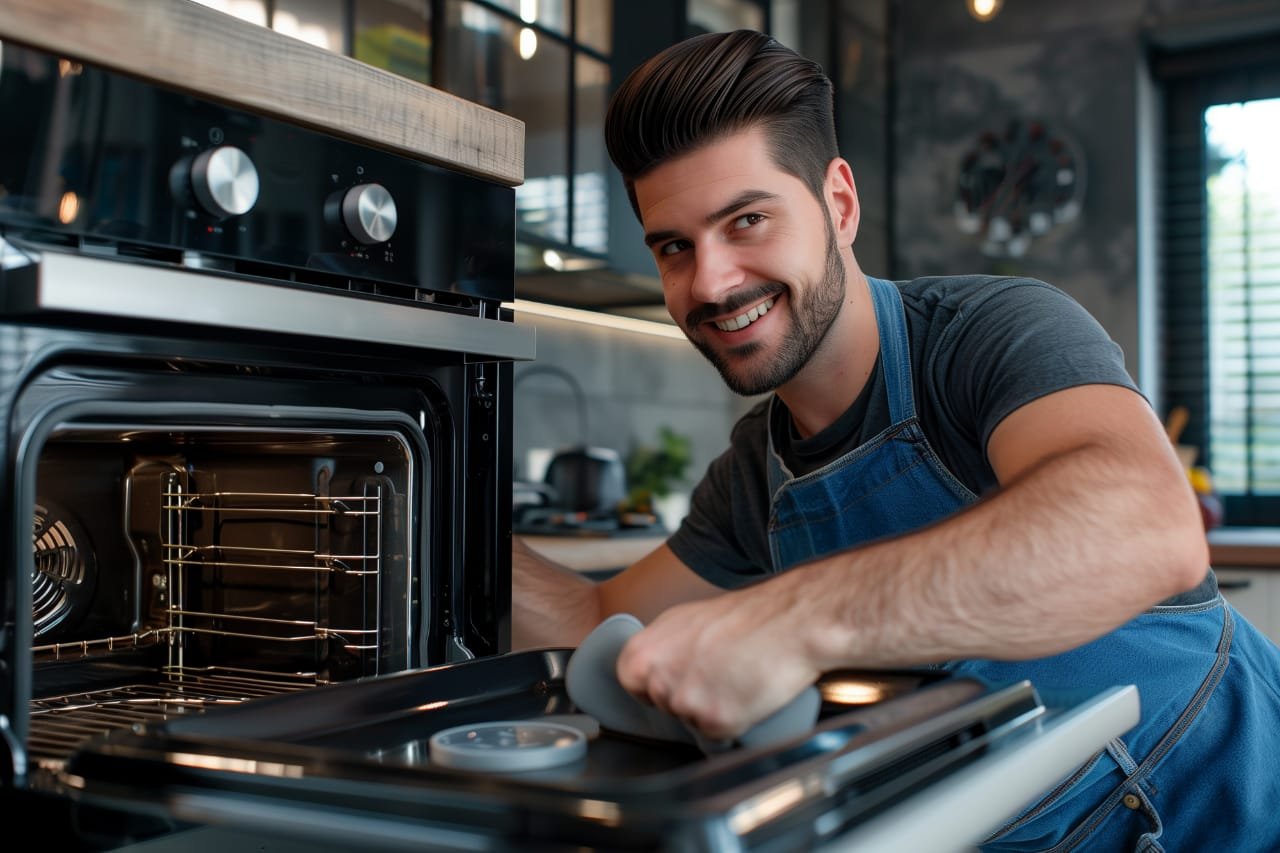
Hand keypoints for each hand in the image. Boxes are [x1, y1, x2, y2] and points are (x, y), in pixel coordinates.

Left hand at [613, 576, 820, 740]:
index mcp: (643, 652)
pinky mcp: (715, 722)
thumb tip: (652, 667)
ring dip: (713, 710)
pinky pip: (719, 737)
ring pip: (692, 723)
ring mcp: (686, 703)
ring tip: (737, 678)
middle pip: (665, 707)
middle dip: (690, 696)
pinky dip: (735, 723)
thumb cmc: (746, 617)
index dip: (660, 682)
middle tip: (719, 673)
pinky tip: (747, 695)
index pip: (633, 685)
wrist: (789, 621)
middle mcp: (658, 678)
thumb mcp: (685, 620)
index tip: (681, 676)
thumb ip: (661, 648)